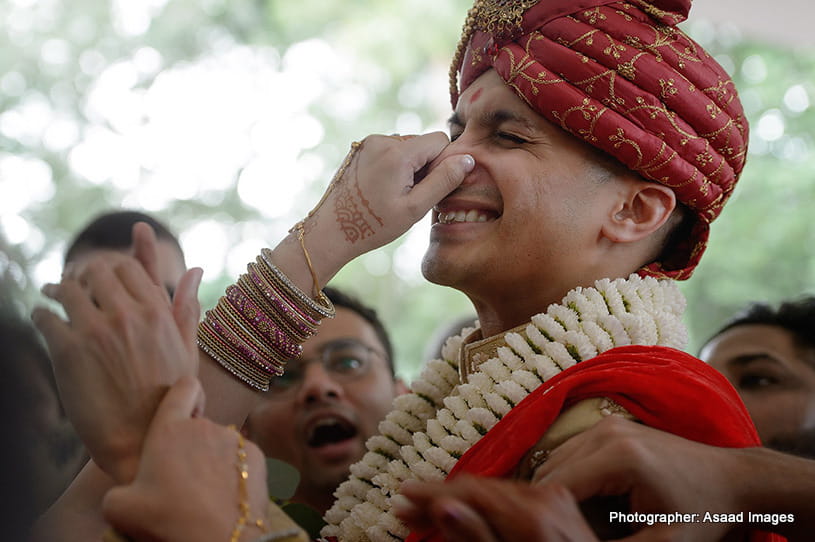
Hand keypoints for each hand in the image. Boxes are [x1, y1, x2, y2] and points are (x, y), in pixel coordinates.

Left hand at [32, 225, 201, 483]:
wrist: (141, 441)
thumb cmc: (170, 398)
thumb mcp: (188, 350)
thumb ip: (187, 306)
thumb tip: (196, 269)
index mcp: (158, 312)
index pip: (128, 267)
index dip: (113, 266)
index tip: (102, 273)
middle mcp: (128, 315)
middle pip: (96, 271)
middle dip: (84, 274)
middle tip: (75, 283)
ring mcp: (97, 331)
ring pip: (68, 289)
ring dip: (58, 290)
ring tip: (53, 297)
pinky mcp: (68, 351)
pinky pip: (45, 317)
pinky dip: (41, 314)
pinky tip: (43, 320)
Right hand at [102, 377, 271, 541]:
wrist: (219, 540)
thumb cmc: (166, 520)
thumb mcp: (119, 507)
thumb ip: (117, 487)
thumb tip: (129, 488)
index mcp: (169, 429)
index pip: (183, 388)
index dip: (183, 395)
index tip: (181, 412)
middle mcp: (205, 426)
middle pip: (198, 425)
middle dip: (190, 446)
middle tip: (181, 480)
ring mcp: (234, 440)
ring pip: (220, 444)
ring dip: (212, 460)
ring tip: (204, 494)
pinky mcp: (257, 457)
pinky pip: (241, 458)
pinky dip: (234, 472)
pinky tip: (225, 496)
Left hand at [303, 133, 474, 273]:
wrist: (331, 231)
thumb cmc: (374, 225)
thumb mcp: (415, 208)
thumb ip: (443, 181)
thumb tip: (468, 159)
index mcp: (397, 152)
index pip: (439, 140)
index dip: (443, 164)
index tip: (428, 189)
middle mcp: (381, 139)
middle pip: (422, 143)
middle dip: (425, 166)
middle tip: (410, 196)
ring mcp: (368, 143)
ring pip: (407, 147)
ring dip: (409, 167)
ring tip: (394, 194)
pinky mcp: (360, 149)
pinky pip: (390, 151)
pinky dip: (395, 166)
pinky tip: (383, 189)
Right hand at [394, 475, 597, 541]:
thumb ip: (482, 537)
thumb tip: (444, 506)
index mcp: (540, 508)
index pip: (471, 490)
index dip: (431, 494)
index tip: (400, 499)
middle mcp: (550, 490)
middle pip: (481, 486)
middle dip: (440, 497)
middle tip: (404, 508)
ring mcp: (557, 493)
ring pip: (494, 490)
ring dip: (459, 500)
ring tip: (428, 511)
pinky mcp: (561, 499)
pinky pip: (514, 496)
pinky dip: (486, 504)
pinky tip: (468, 513)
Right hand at [532, 416, 743, 541]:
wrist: (732, 479)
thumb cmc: (703, 513)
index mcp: (619, 457)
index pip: (558, 488)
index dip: (549, 517)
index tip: (551, 536)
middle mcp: (607, 432)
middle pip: (549, 471)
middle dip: (549, 505)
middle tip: (562, 531)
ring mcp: (606, 425)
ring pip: (554, 460)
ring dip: (556, 492)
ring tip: (573, 521)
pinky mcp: (608, 427)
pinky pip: (570, 453)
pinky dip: (567, 479)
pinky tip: (585, 504)